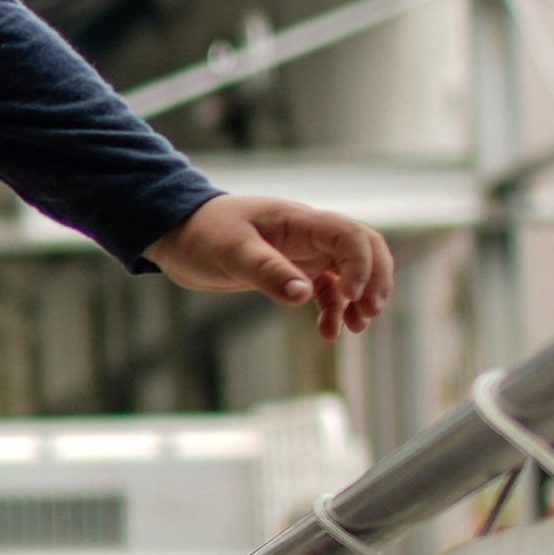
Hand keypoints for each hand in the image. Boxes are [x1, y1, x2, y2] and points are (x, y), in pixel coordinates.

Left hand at [146, 193, 394, 339]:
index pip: (349, 235)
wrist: (178, 236)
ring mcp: (303, 253)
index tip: (353, 295)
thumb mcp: (232, 253)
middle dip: (376, 278)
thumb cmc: (203, 234)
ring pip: (349, 272)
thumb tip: (303, 294)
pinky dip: (333, 310)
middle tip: (371, 311)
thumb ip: (267, 271)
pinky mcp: (292, 271)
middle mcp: (308, 235)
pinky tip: (329, 333)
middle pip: (363, 249)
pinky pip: (325, 290)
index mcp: (299, 221)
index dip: (361, 264)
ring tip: (359, 327)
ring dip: (360, 298)